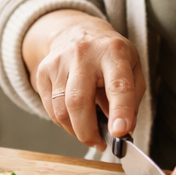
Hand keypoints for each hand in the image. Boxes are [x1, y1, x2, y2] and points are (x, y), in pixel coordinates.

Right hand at [23, 11, 141, 148]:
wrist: (77, 30)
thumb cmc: (110, 56)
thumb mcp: (133, 68)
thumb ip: (132, 99)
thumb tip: (123, 131)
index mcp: (114, 52)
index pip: (118, 85)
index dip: (120, 111)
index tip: (120, 132)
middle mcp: (84, 53)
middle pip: (79, 101)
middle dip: (88, 131)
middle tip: (99, 143)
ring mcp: (59, 61)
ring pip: (61, 109)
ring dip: (76, 130)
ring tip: (89, 132)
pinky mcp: (43, 71)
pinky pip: (50, 109)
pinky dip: (64, 122)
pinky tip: (75, 118)